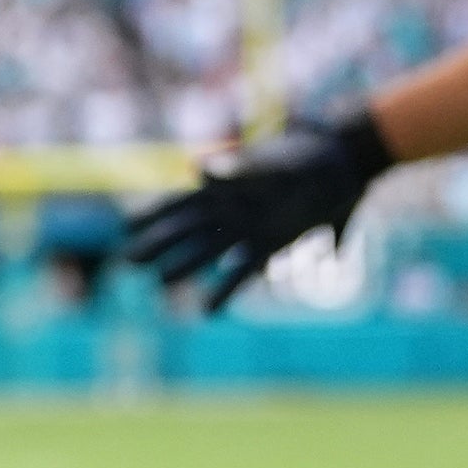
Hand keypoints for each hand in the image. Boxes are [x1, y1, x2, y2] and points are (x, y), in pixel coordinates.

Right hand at [125, 111, 393, 312]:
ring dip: (184, 267)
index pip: (181, 203)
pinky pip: (243, 272)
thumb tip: (199, 169)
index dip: (153, 214)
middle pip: (187, 230)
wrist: (342, 163)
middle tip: (128, 263)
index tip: (125, 225)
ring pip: (208, 251)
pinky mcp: (272, 245)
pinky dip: (225, 290)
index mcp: (225, 184)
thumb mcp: (272, 164)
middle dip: (159, 245)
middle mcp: (231, 208)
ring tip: (159, 284)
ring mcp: (249, 229)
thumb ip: (238, 170)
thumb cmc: (304, 157)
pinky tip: (208, 311)